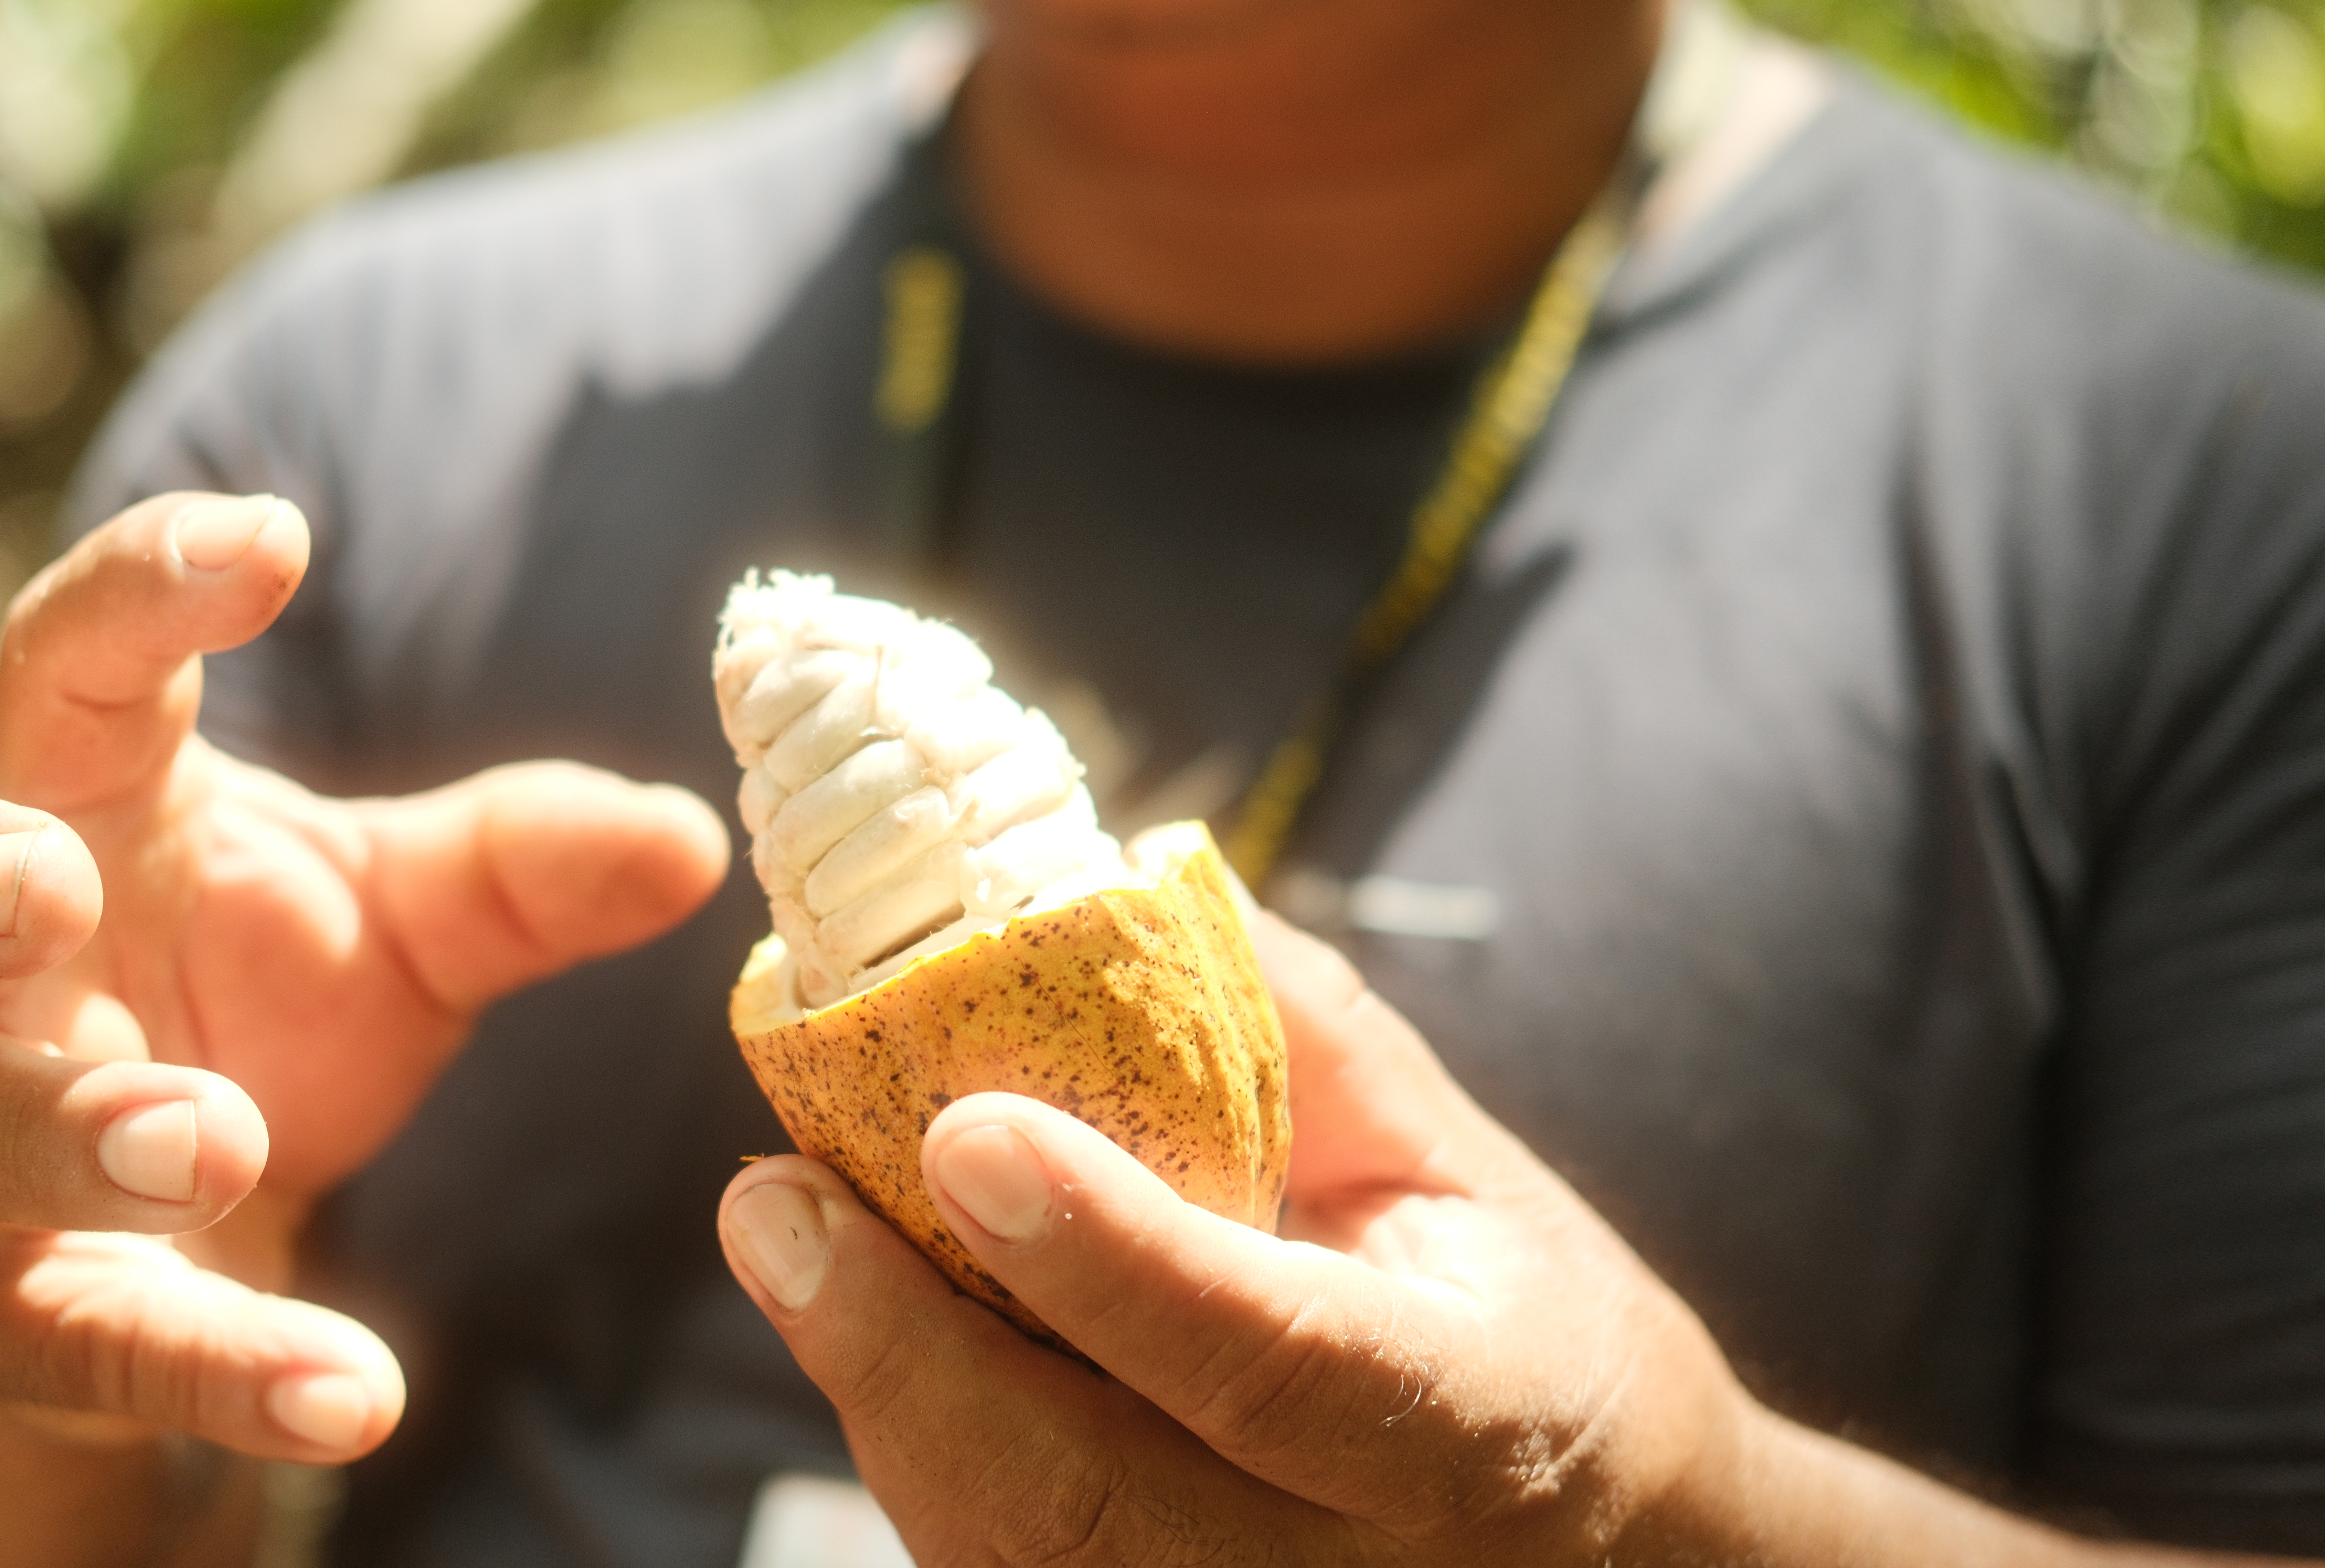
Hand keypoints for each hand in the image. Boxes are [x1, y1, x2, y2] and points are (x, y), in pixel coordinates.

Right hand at [0, 492, 728, 1464]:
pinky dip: (214, 1367)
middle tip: (45, 884)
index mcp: (79, 812)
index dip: (137, 588)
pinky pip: (76, 1339)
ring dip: (72, 1132)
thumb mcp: (406, 924)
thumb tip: (692, 837)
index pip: (62, 665)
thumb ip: (529, 868)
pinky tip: (350, 1394)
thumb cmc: (266, 1006)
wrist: (173, 1221)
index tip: (272, 538)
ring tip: (221, 1142)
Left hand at [715, 912, 1752, 1564]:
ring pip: (1016, 1557)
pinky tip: (867, 1331)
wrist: (1602, 1541)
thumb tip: (1123, 879)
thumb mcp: (1455, 1166)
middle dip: (908, 1358)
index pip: (1271, 1356)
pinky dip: (915, 1451)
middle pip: (1093, 1507)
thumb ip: (1303, 1034)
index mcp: (1468, 1416)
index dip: (1111, 1254)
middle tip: (777, 1206)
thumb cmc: (1519, 1318)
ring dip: (882, 1398)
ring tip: (792, 1239)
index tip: (964, 1132)